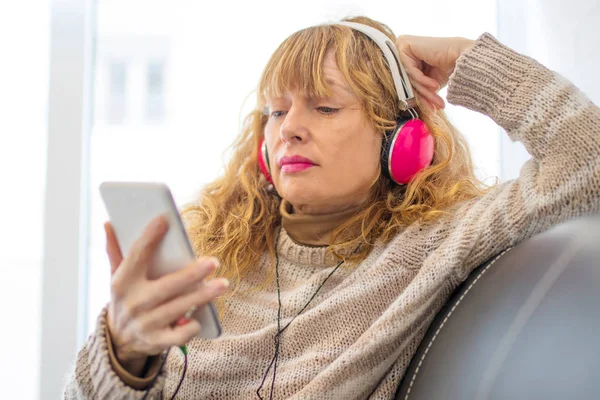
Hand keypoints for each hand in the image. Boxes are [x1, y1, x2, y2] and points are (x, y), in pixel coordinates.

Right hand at [104, 216, 228, 375]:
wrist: (119, 340)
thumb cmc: (126, 298)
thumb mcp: (116, 276)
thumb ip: (115, 251)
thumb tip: (108, 223)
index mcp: (122, 282)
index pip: (136, 256)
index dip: (149, 237)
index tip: (164, 220)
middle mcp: (134, 303)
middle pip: (167, 286)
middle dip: (192, 274)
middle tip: (213, 262)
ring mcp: (145, 324)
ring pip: (178, 308)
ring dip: (202, 296)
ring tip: (222, 284)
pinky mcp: (156, 341)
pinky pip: (179, 335)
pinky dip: (191, 327)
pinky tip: (200, 317)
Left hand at [395, 35, 474, 109]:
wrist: (465, 56)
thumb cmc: (450, 67)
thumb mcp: (430, 82)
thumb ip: (419, 89)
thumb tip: (410, 105)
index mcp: (408, 56)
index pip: (410, 80)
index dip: (421, 96)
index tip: (430, 110)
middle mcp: (402, 49)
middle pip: (409, 79)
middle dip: (423, 96)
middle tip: (433, 108)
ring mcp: (402, 45)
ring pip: (410, 77)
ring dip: (425, 90)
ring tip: (437, 100)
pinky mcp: (404, 45)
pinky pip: (410, 70)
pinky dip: (423, 80)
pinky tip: (435, 85)